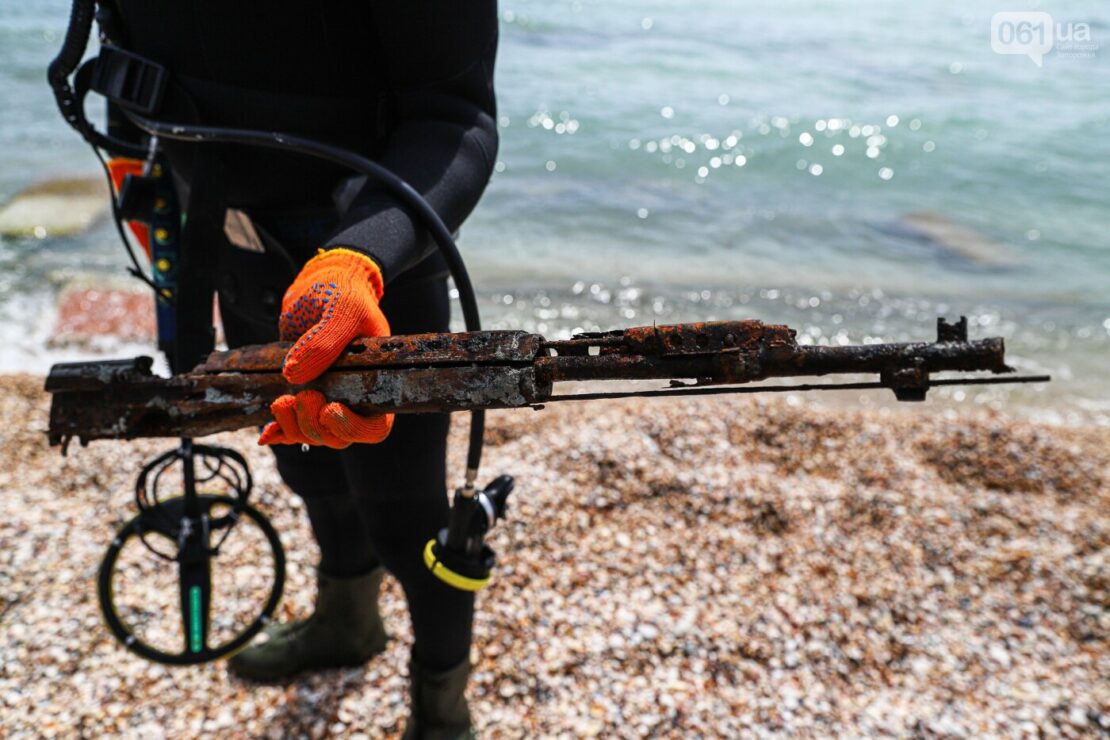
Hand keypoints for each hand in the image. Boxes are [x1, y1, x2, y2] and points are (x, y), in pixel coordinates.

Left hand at [258, 248, 393, 448]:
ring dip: (295, 426)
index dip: (354, 429)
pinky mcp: (302, 392)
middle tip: (302, 396)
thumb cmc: (345, 292)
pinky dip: (280, 430)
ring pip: (314, 434)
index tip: (330, 409)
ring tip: (280, 402)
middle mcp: (354, 396)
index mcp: (377, 383)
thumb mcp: (343, 309)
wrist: (322, 281)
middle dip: (316, 425)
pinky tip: (266, 431)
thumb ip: (324, 341)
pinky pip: (293, 426)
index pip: (375, 426)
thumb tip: (294, 376)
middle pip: (339, 437)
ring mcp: (327, 396)